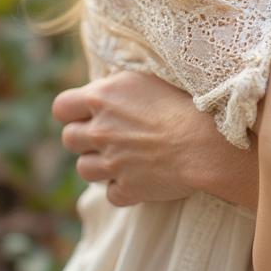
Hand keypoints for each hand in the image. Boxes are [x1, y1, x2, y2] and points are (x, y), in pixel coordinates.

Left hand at [53, 71, 215, 205]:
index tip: (90, 112)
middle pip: (69, 138)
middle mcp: (101, 129)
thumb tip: (108, 89)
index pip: (62, 106)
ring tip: (128, 154)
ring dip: (101, 163)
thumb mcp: (151, 78)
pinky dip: (125, 186)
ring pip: (84, 169)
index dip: (73, 110)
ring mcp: (110, 162)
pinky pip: (112, 192)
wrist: (208, 141)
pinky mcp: (125, 189)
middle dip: (85, 137)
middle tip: (112, 134)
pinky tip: (145, 174)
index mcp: (104, 97)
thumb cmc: (189, 101)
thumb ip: (121, 87)